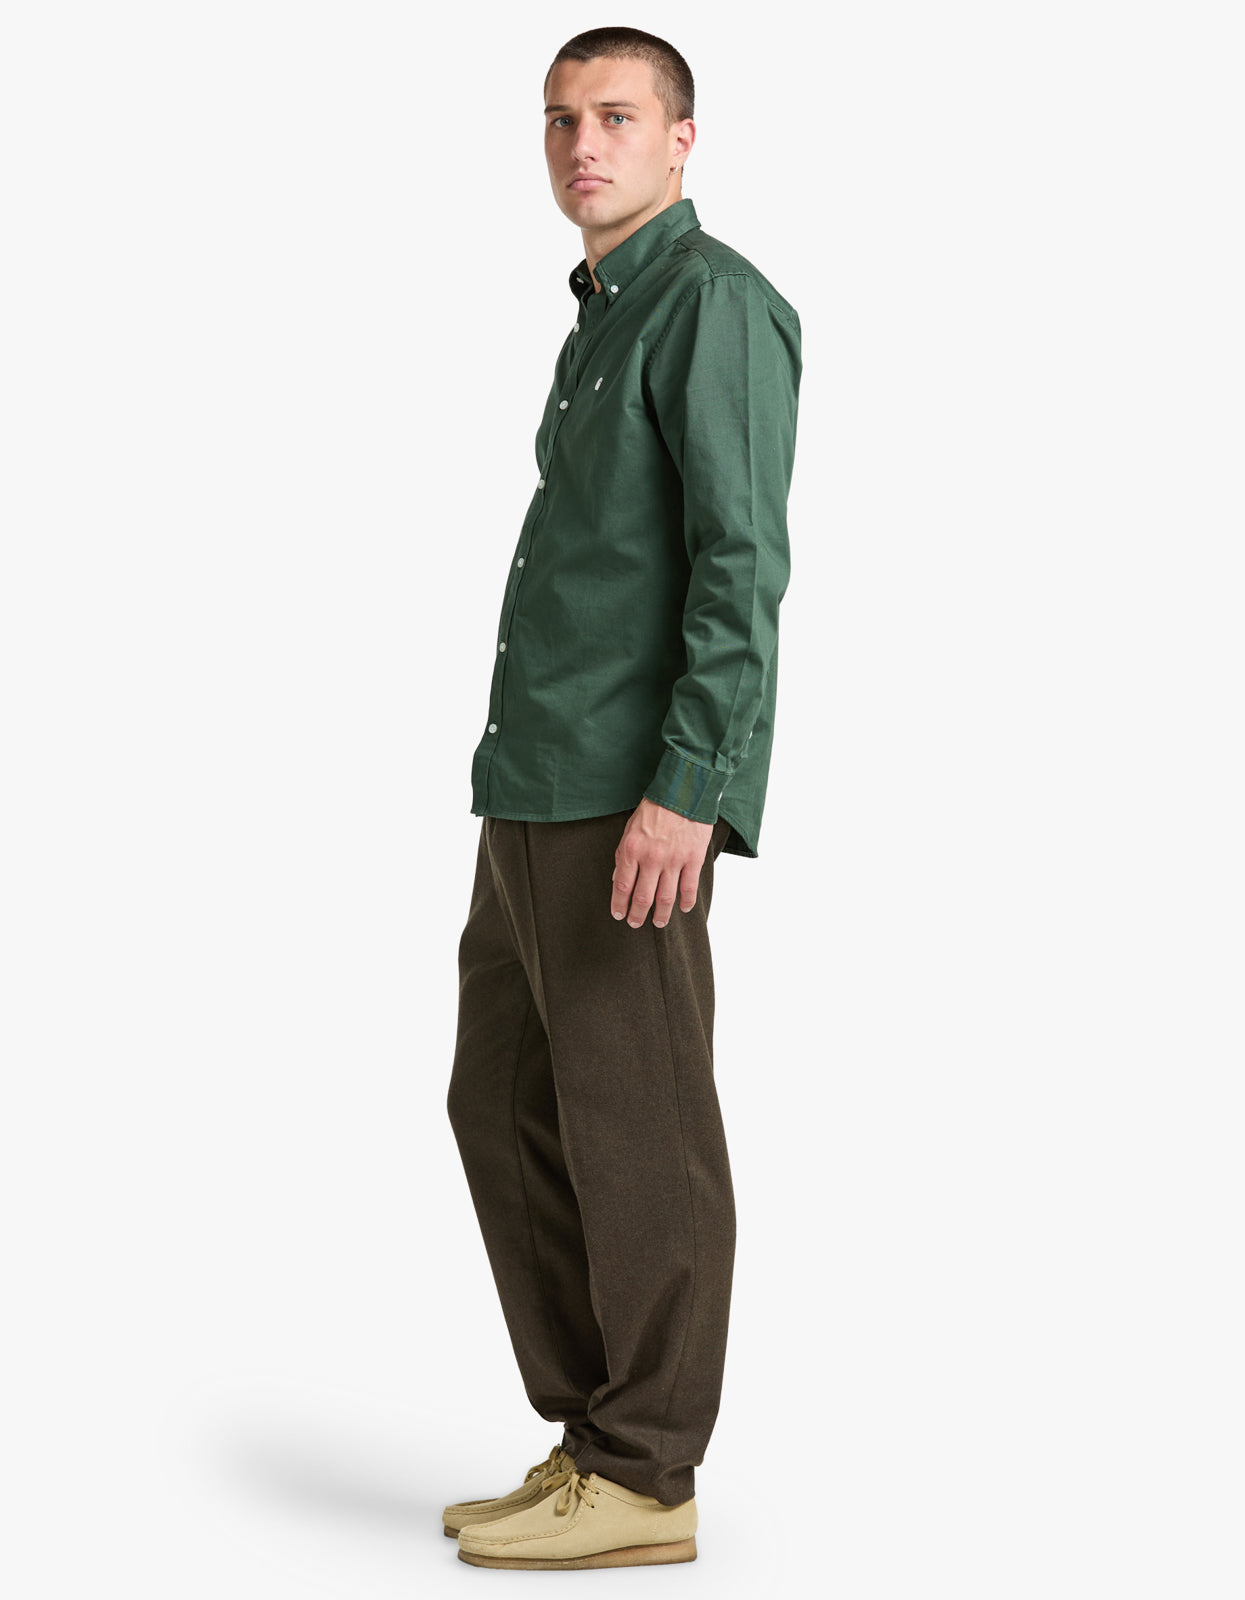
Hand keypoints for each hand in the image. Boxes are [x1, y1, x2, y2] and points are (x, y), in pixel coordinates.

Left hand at [611, 797, 713, 928]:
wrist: (683, 792)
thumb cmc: (654, 809)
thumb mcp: (629, 828)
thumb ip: (623, 854)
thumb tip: (617, 879)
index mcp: (631, 850)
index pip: (622, 886)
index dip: (619, 904)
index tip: (618, 914)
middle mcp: (651, 859)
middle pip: (642, 898)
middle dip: (637, 915)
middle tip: (635, 923)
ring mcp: (673, 861)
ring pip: (665, 899)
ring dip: (660, 915)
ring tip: (657, 923)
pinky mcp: (693, 859)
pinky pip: (689, 888)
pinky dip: (686, 902)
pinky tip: (683, 909)